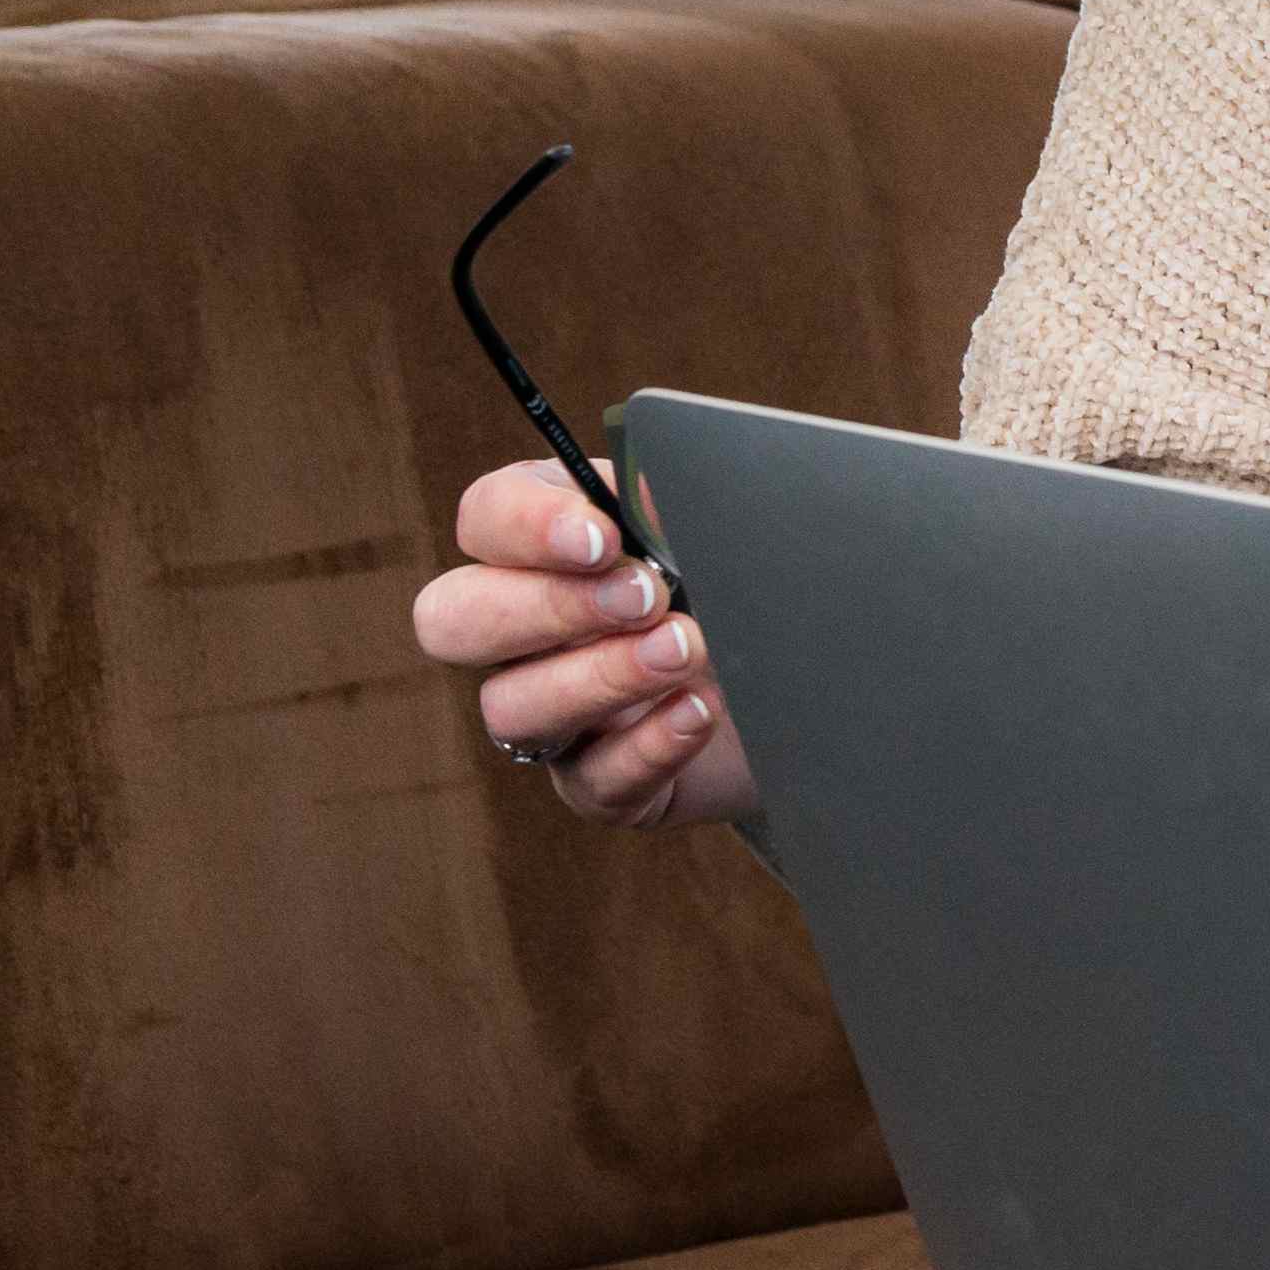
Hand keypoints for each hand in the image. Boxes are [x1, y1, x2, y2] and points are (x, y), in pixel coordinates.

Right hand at [410, 462, 756, 828]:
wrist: (818, 679)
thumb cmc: (752, 583)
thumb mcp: (723, 528)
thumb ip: (679, 501)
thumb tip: (653, 486)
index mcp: (549, 544)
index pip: (485, 518)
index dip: (526, 526)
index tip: (602, 536)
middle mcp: (527, 631)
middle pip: (451, 619)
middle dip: (545, 606)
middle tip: (646, 597)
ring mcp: (555, 713)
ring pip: (510, 708)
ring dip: (599, 676)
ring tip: (688, 649)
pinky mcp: (601, 783)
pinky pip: (592, 780)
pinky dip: (648, 745)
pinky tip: (699, 711)